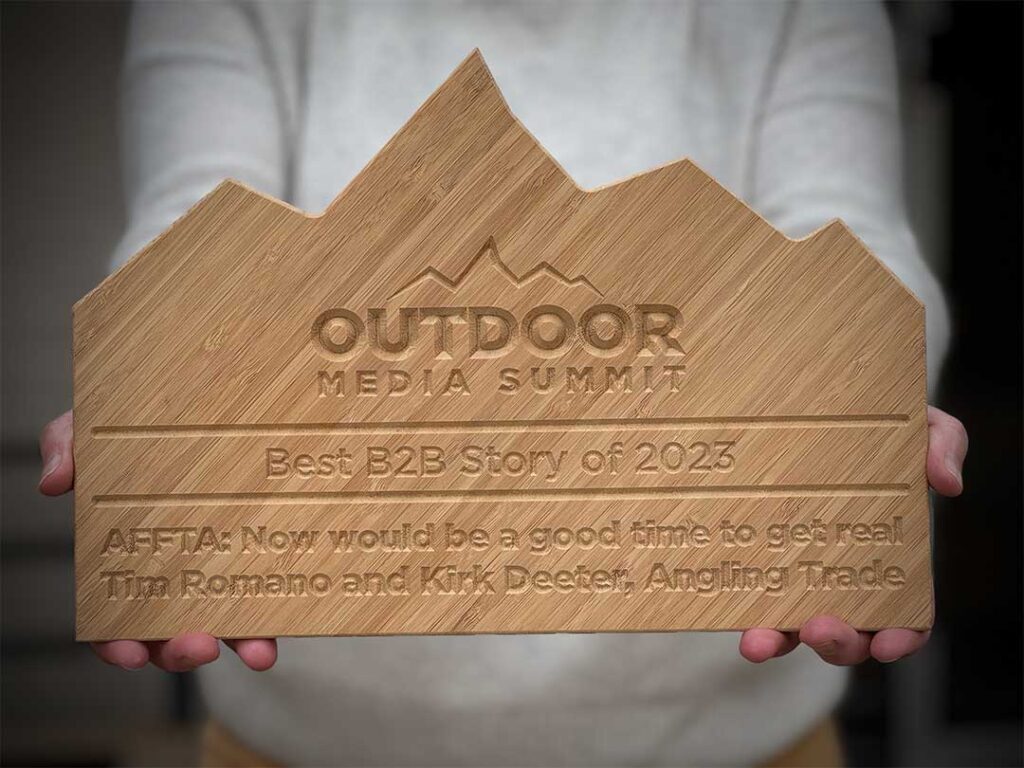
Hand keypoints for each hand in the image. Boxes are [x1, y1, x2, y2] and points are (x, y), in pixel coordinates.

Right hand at [39, 410, 277, 671]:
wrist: (197, 397)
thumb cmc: (137, 424)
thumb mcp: (93, 427)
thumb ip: (66, 447)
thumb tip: (54, 483)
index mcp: (127, 554)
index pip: (113, 615)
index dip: (116, 644)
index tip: (130, 654)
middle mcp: (174, 569)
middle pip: (171, 632)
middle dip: (182, 652)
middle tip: (199, 645)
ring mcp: (220, 562)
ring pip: (225, 622)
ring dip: (238, 644)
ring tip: (256, 651)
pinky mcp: (259, 545)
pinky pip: (269, 587)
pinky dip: (276, 614)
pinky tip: (285, 623)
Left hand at [740, 406, 967, 664]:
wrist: (817, 403)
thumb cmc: (875, 426)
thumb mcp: (920, 424)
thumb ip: (944, 443)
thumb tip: (947, 484)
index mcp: (891, 556)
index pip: (906, 615)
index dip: (902, 637)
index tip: (889, 643)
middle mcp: (844, 574)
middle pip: (848, 633)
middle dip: (836, 643)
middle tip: (819, 628)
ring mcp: (797, 569)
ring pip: (792, 628)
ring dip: (779, 642)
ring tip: (760, 641)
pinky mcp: (756, 555)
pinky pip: (750, 594)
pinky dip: (744, 616)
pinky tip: (731, 619)